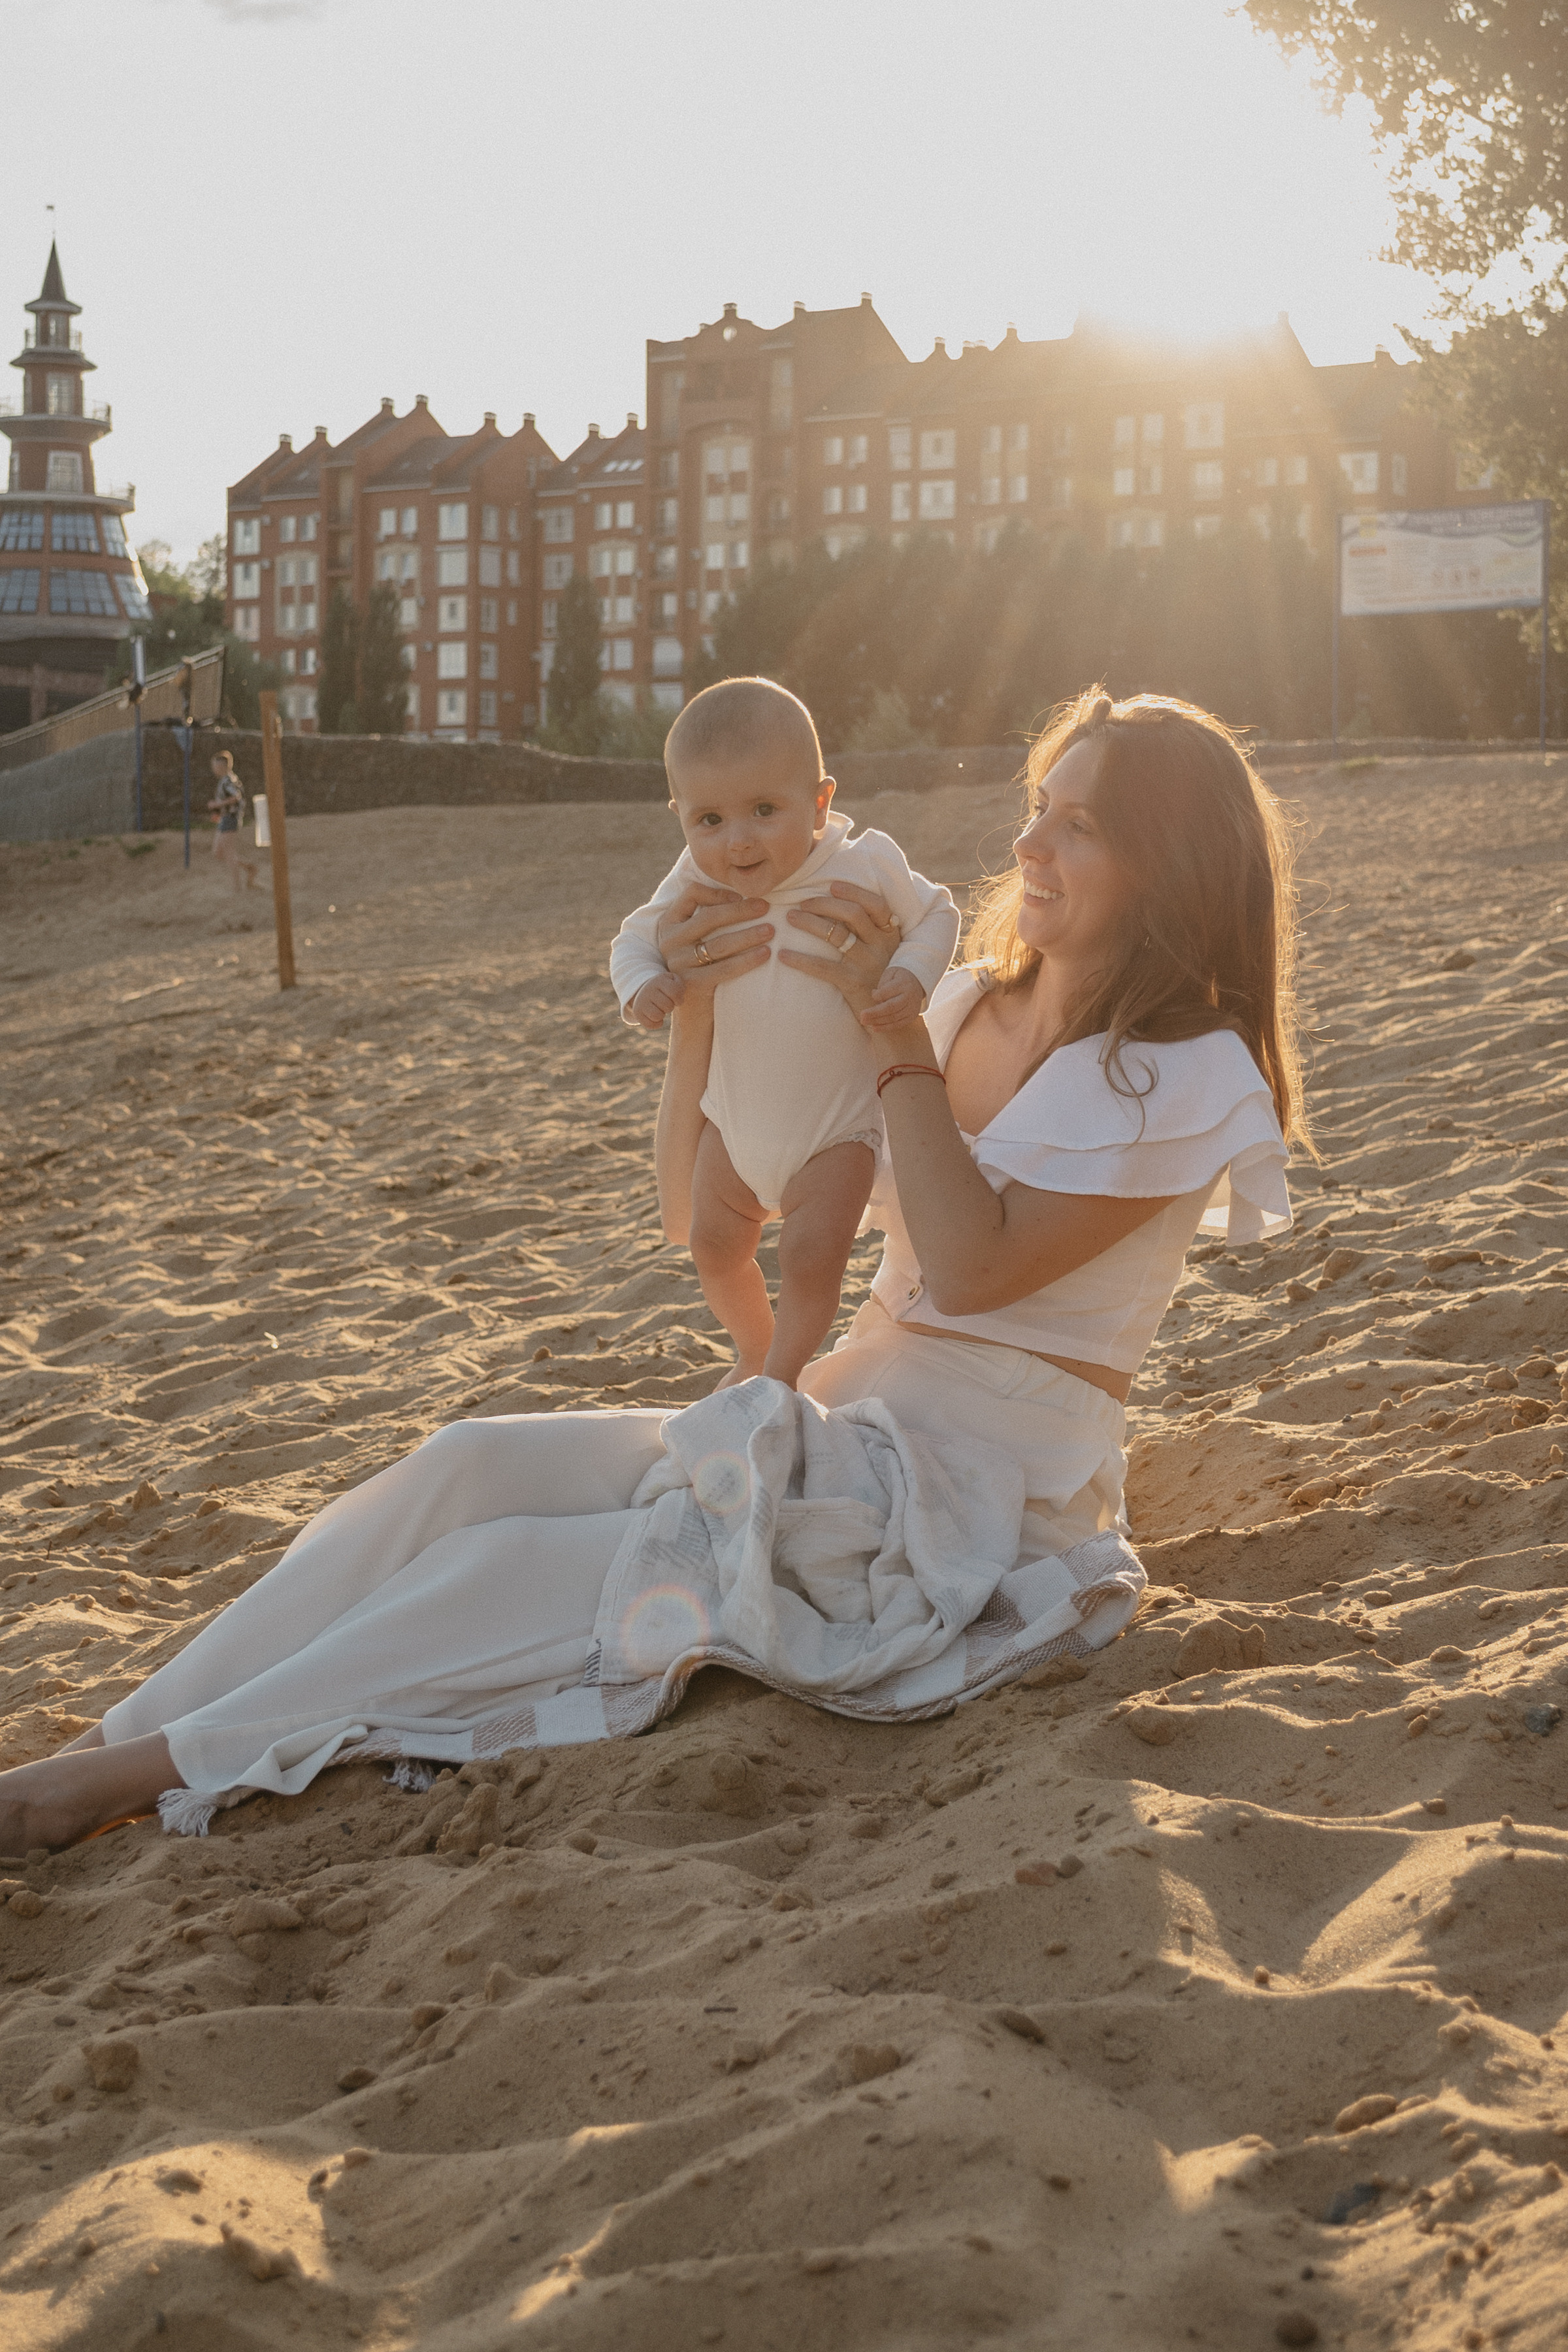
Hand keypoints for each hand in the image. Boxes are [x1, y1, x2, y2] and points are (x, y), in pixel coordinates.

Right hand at [629, 973, 684, 1028]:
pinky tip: (657, 1017)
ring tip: (661, 1009)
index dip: (679, 1000)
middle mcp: (648, 990)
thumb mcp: (673, 981)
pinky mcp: (637, 1012)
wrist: (646, 990)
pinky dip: (657, 1023)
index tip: (677, 1000)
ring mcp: (641, 1001)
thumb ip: (680, 986)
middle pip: (668, 1006)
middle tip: (667, 1004)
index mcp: (659, 981)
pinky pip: (650, 1024)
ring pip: (658, 1016)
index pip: (675, 993)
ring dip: (663, 1015)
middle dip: (670, 1007)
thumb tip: (678, 998)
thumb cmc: (665, 988)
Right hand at [653, 883, 771, 1006]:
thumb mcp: (698, 939)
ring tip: (771, 931)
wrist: (694, 1011)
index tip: (742, 896)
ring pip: (719, 943)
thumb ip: (709, 917)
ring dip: (749, 935)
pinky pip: (724, 968)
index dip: (719, 892)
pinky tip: (765, 954)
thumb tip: (745, 891)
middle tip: (766, 907)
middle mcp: (669, 941)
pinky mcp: (691, 983)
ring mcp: (678, 963)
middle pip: (709, 917)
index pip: (692, 893)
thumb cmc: (703, 967)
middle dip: (741, 911)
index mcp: (670, 922)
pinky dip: (747, 960)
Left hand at [778, 881, 903, 1021]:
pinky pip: (822, 967)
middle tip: (801, 904)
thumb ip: (869, 930)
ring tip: (789, 918)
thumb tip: (839, 905)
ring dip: (809, 923)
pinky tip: (783, 955)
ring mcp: (867, 964)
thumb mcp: (883, 951)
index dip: (854, 892)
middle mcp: (881, 946)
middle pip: (852, 914)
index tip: (831, 886)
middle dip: (824, 904)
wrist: (886, 1014)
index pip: (876, 905)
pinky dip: (800, 959)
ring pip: (836, 935)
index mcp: (889, 934)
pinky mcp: (853, 982)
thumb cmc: (878, 977)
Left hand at [860, 964, 925, 1032]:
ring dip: (878, 1021)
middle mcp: (909, 997)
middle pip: (890, 1007)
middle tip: (861, 1017)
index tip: (873, 994)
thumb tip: (874, 996)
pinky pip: (898, 1024)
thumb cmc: (899, 978)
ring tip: (864, 1022)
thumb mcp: (891, 973)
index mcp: (904, 984)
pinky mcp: (912, 1016)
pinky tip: (875, 1028)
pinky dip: (886, 1027)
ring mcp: (912, 1008)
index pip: (887, 992)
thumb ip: (882, 984)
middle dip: (874, 1013)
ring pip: (893, 1017)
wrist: (918, 983)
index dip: (877, 995)